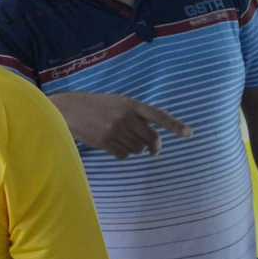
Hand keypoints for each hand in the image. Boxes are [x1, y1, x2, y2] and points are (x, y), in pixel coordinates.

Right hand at [50, 93, 192, 157]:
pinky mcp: (105, 142)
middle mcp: (125, 117)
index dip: (174, 125)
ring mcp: (115, 130)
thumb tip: (151, 140)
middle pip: (151, 139)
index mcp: (131, 104)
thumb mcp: (117, 103)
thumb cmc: (96, 106)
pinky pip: (124, 155)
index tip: (188, 134)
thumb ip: (135, 116)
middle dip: (154, 147)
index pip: (158, 116)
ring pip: (137, 149)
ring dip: (134, 148)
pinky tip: (113, 145)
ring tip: (121, 139)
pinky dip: (122, 154)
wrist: (69, 110)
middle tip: (153, 151)